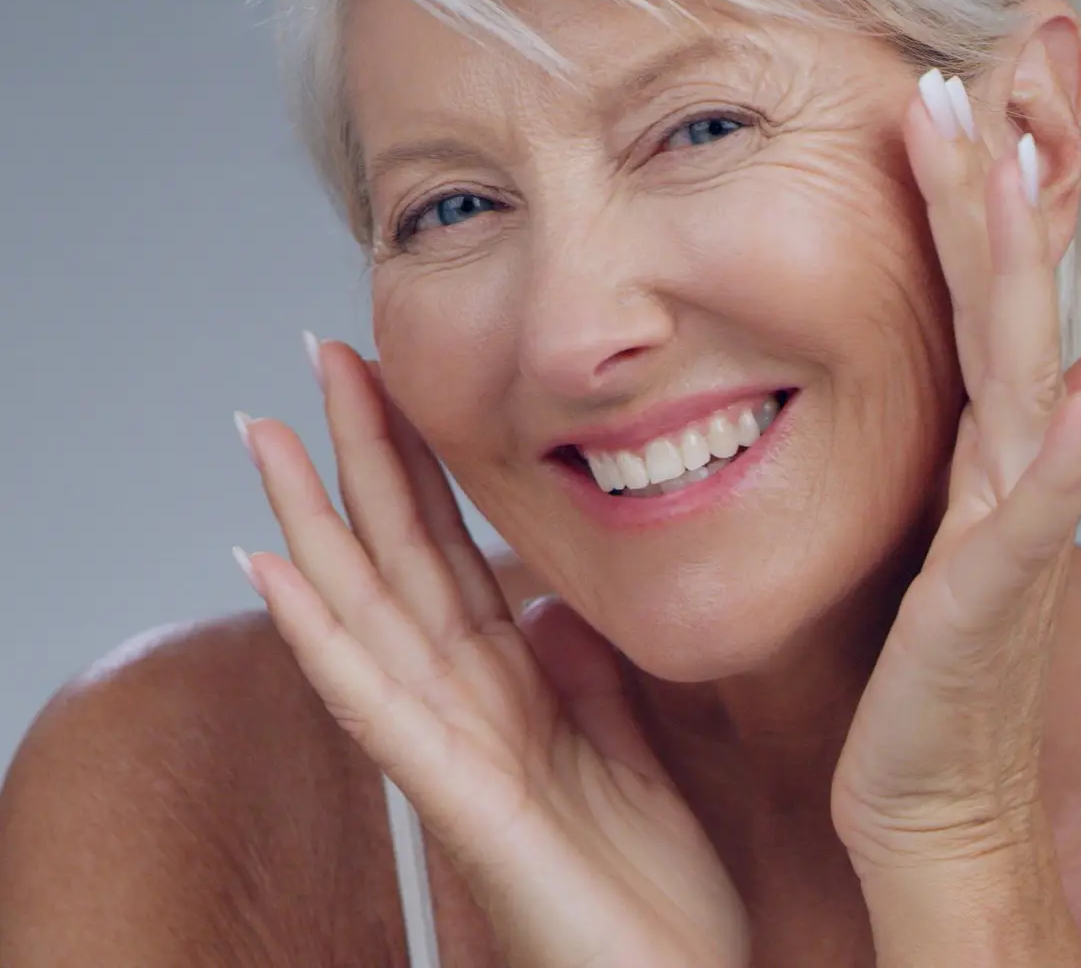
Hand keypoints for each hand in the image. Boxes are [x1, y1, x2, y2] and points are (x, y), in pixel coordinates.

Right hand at [232, 342, 748, 967]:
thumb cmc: (652, 889)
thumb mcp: (629, 747)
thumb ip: (585, 673)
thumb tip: (553, 600)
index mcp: (513, 688)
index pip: (449, 550)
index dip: (419, 461)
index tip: (394, 371)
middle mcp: (469, 707)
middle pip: (397, 558)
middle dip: (360, 455)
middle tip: (320, 350)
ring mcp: (454, 752)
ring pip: (368, 615)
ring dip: (312, 524)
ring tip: (268, 436)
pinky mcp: (462, 804)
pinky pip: (380, 708)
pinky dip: (321, 639)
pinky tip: (272, 574)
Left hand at [830, 69, 1080, 875]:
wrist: (935, 800)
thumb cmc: (925, 663)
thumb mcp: (945, 524)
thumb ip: (983, 438)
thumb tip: (1079, 359)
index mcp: (981, 441)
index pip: (981, 288)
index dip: (978, 185)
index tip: (957, 76)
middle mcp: (1013, 463)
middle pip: (1012, 299)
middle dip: (1004, 181)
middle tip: (986, 59)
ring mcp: (1014, 526)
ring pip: (1027, 370)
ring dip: (1031, 266)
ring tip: (1032, 159)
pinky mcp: (993, 603)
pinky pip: (1040, 515)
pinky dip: (1078, 449)